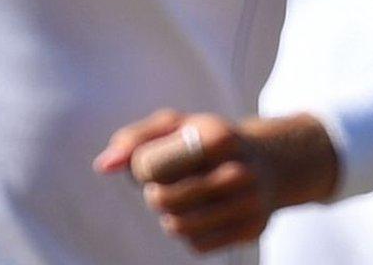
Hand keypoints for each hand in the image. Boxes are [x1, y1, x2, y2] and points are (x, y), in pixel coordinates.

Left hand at [94, 110, 338, 254]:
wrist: (269, 163)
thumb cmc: (207, 140)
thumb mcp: (174, 126)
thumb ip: (134, 140)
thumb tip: (103, 166)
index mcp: (217, 136)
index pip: (148, 166)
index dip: (139, 166)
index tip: (152, 160)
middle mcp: (237, 171)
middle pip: (160, 199)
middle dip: (152, 192)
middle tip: (165, 181)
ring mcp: (248, 203)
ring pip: (177, 226)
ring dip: (168, 214)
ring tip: (181, 197)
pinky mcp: (250, 231)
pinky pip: (196, 244)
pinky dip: (188, 232)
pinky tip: (200, 212)